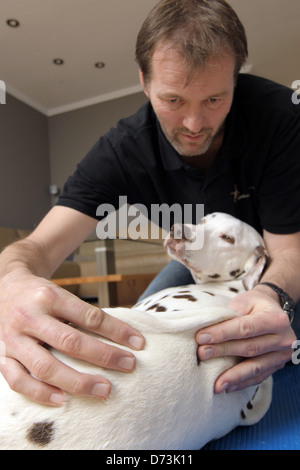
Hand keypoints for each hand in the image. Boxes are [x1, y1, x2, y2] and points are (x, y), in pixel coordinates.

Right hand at [0, 275, 144, 405]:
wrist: (5, 287)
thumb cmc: (41, 294)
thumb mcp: (62, 293)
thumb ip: (85, 314)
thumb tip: (122, 336)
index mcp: (50, 297)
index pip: (89, 316)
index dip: (116, 330)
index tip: (138, 343)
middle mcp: (30, 316)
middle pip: (70, 342)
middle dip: (103, 356)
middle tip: (128, 365)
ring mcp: (13, 338)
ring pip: (45, 366)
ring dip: (77, 382)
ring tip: (103, 389)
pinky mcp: (2, 355)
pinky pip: (17, 380)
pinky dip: (39, 393)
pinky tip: (61, 400)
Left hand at [196, 286, 295, 392]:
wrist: (274, 312)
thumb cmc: (255, 305)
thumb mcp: (244, 301)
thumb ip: (230, 314)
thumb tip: (208, 332)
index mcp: (275, 319)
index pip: (245, 328)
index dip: (222, 333)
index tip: (202, 337)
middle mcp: (283, 339)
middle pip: (249, 348)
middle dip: (223, 352)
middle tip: (202, 354)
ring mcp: (282, 355)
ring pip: (255, 367)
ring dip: (233, 376)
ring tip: (216, 384)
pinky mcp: (278, 366)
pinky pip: (259, 377)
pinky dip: (242, 383)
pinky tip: (228, 387)